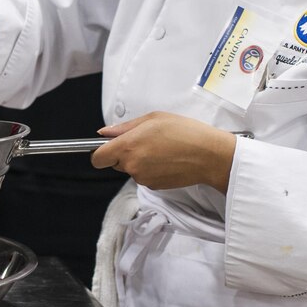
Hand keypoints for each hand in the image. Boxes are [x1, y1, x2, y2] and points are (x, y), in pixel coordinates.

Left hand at [91, 112, 237, 192]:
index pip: (98, 158)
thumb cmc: (184, 132)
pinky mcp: (154, 187)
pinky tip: (166, 160)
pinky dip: (150, 169)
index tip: (106, 147)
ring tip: (160, 149)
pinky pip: (144, 176)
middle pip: (114, 163)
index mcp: (128, 146)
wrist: (209, 155)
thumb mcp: (153, 118)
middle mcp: (132, 165)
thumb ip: (124, 127)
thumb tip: (105, 133)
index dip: (99, 153)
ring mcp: (142, 178)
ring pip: (131, 170)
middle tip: (143, 142)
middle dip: (123, 154)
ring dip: (138, 161)